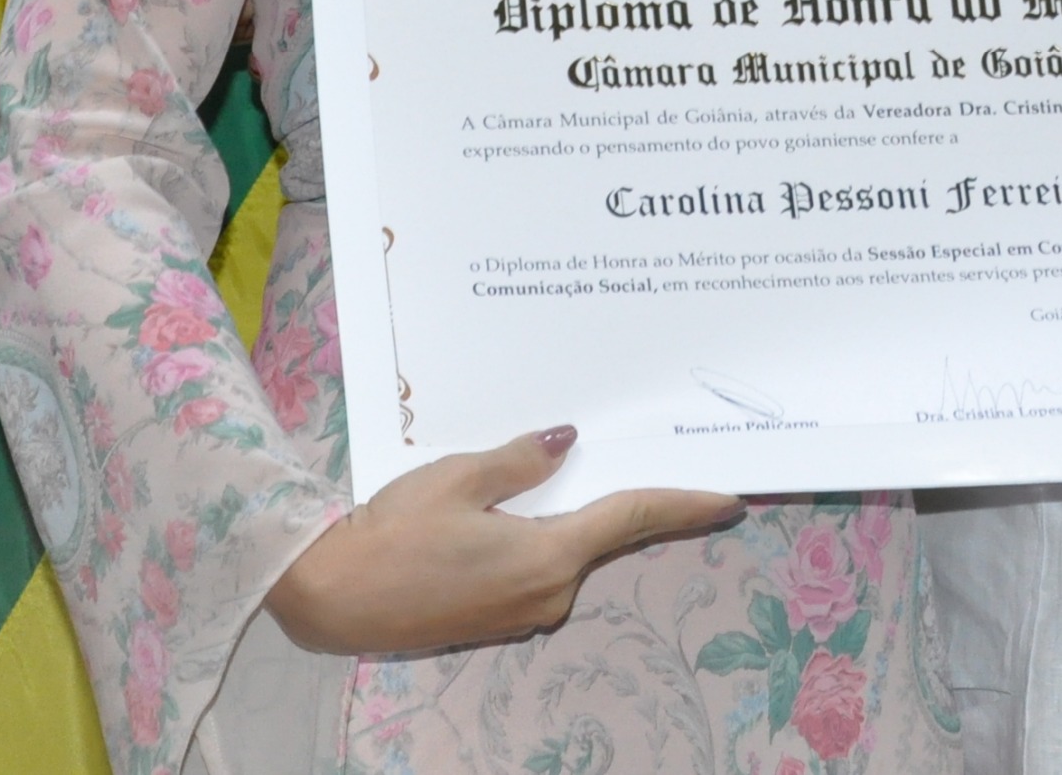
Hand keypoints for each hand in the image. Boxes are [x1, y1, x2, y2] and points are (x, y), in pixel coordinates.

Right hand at [263, 427, 742, 655]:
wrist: (331, 598)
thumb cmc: (392, 533)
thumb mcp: (457, 478)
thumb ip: (520, 461)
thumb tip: (566, 441)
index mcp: (548, 558)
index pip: (632, 519)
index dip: (684, 504)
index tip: (730, 499)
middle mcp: (547, 595)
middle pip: (599, 534)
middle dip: (615, 497)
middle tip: (630, 450)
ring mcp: (521, 614)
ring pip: (563, 550)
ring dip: (562, 516)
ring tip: (544, 469)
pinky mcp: (495, 620)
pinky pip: (534, 568)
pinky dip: (534, 537)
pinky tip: (507, 512)